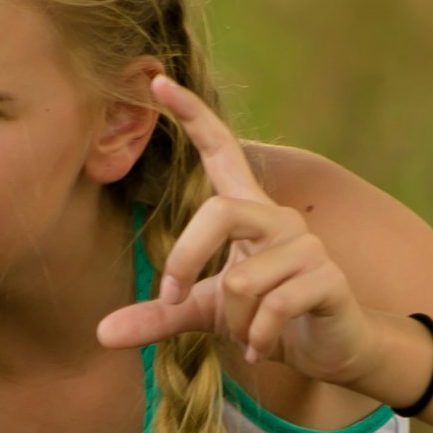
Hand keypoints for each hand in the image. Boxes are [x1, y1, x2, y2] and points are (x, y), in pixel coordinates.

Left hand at [95, 75, 377, 386]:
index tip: (157, 82)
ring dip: (233, 320)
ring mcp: (307, 246)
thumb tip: (101, 333)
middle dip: (186, 260)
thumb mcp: (208, 312)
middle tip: (174, 298)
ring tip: (247, 334)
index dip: (192, 115)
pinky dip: (258, 336)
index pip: (221, 149)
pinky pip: (274, 306)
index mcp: (249, 211)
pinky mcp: (328, 279)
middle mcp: (278, 217)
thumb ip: (160, 315)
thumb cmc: (265, 319)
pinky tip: (263, 348)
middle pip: (217, 212)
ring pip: (241, 278)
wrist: (331, 349)